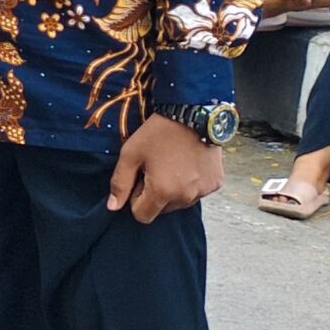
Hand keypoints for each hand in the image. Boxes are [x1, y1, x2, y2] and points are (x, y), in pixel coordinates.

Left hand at [108, 114, 222, 223]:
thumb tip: (113, 207)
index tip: (138, 179)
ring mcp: (203, 191)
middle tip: (154, 168)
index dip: (135, 200)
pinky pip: (197, 192)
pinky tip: (187, 164)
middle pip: (162, 210)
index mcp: (162, 192)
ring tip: (171, 164)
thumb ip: (120, 183)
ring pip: (180, 202)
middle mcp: (186, 197)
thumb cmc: (158, 133)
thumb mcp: (131, 154)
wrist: (193, 114)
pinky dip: (190, 184)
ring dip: (173, 190)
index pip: (143, 216)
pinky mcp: (216, 184)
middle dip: (154, 195)